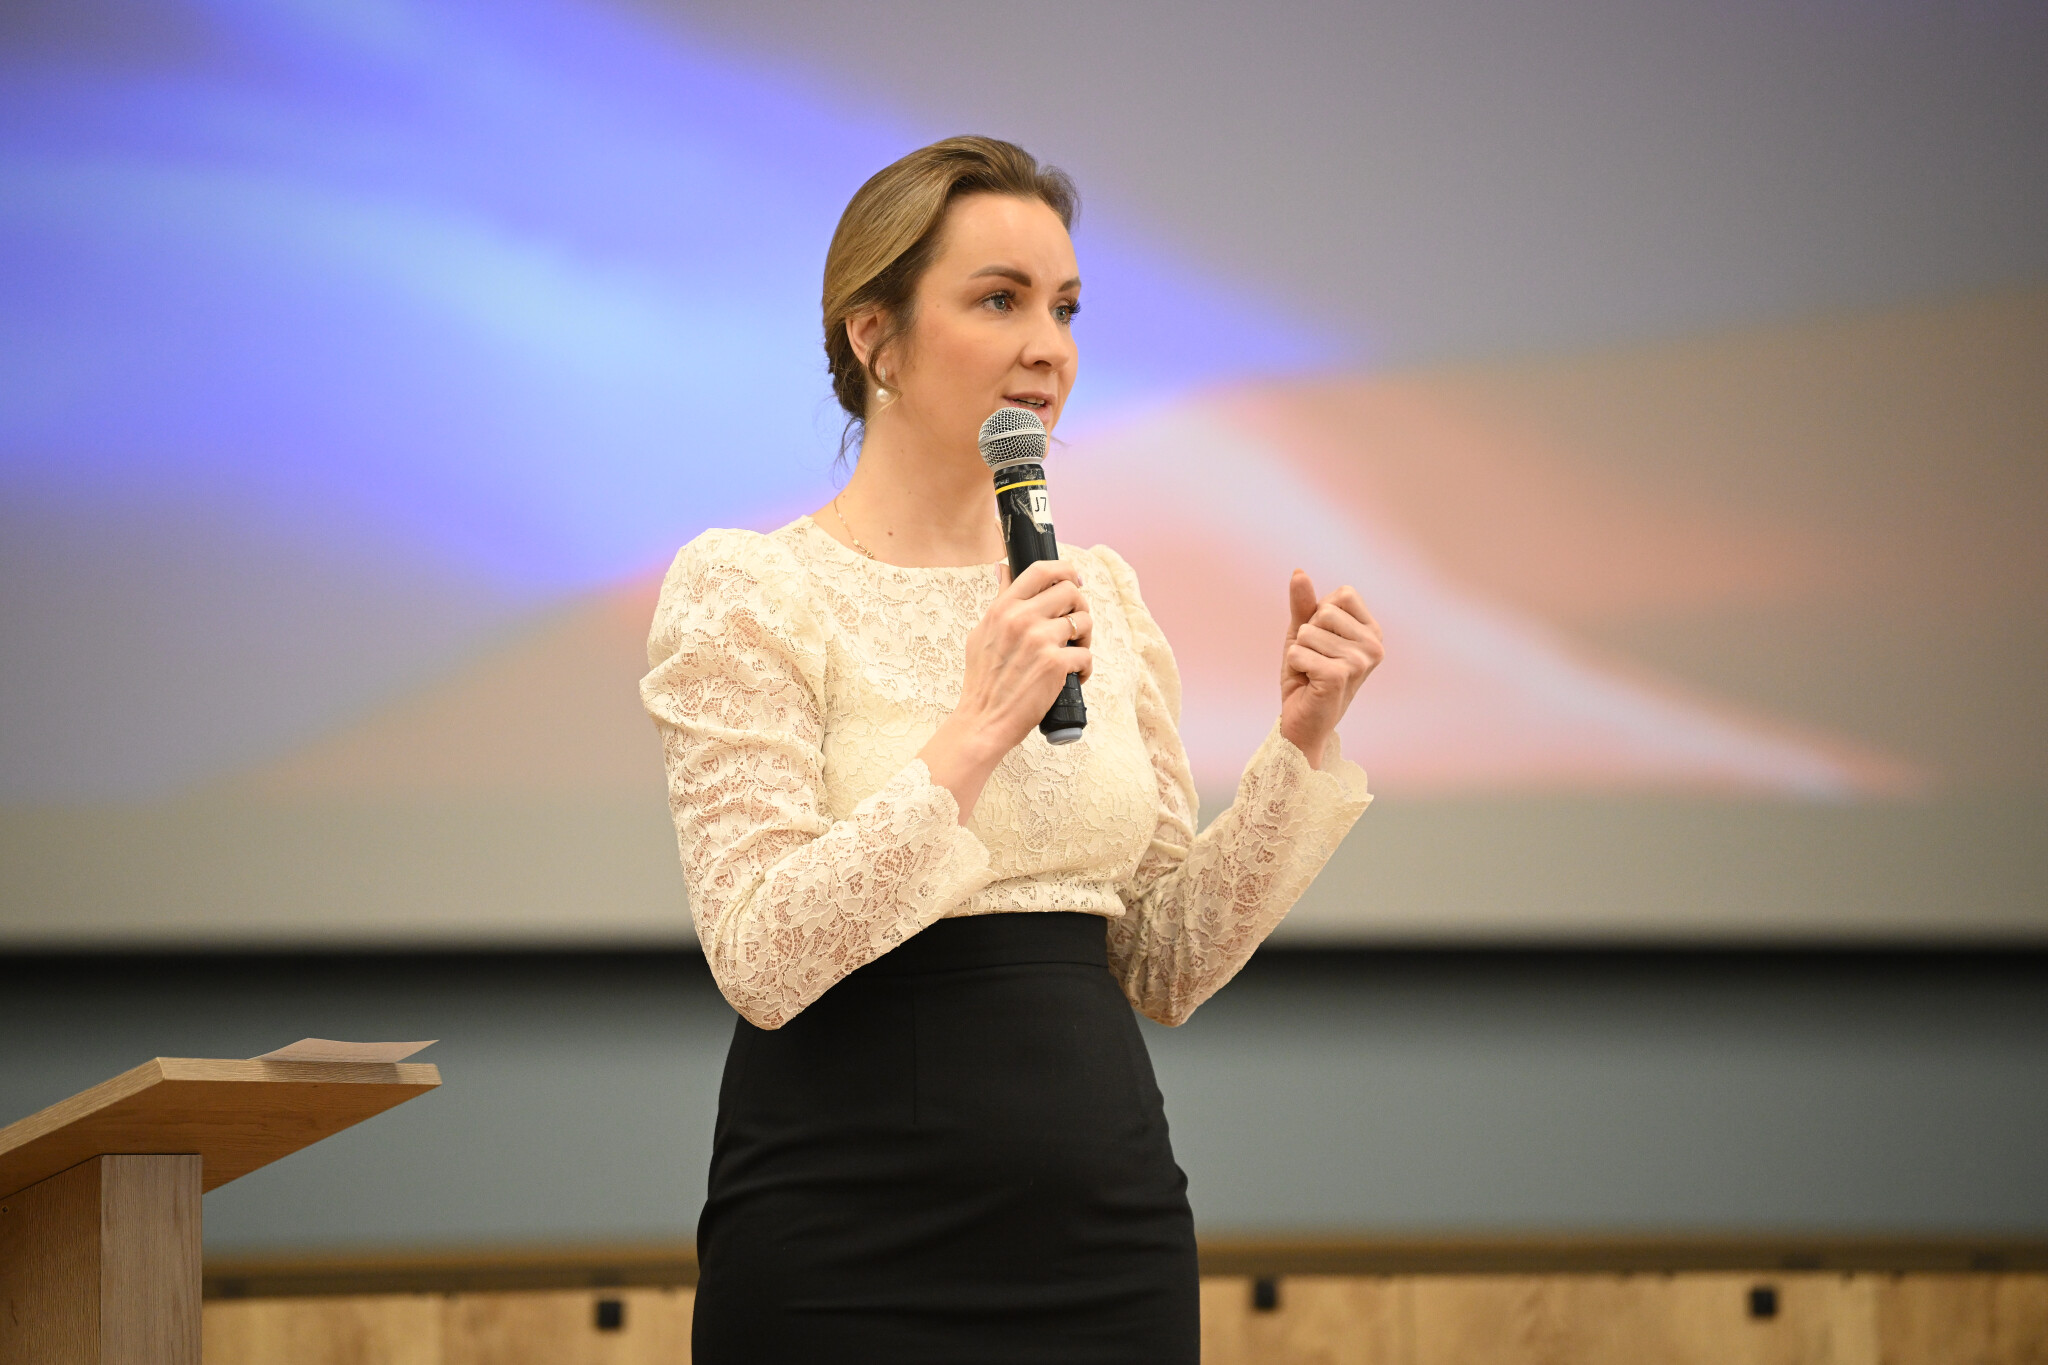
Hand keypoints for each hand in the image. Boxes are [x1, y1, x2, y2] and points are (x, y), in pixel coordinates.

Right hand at [919, 559, 1091, 820]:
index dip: (1065, 570)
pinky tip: (1074, 677)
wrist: (983, 721)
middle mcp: (1022, 618)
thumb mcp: (982, 632)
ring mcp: (1040, 640)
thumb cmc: (982, 681)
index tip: (1075, 579)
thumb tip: (1003, 569)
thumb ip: (998, 600)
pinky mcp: (1055, 664)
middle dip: (1080, 607)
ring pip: (1084, 622)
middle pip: (1070, 591)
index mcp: (1003, 608)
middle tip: (1075, 626)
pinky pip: (1086, 655)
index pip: (1040, 570)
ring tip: (1075, 653)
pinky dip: (1085, 668)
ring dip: (1085, 638)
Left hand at [1278, 569, 1380, 769]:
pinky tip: (1309, 683)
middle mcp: (1374, 646)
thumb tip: (1299, 572)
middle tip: (1314, 661)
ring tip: (1311, 673)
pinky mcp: (1340, 676)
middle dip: (1307, 635)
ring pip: (1308, 632)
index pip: (1342, 594)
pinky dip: (1295, 666)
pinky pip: (1299, 653)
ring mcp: (1360, 662)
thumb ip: (1303, 604)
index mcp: (1372, 631)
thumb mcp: (1304, 633)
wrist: (1302, 722)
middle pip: (1323, 610)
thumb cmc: (1306, 676)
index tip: (1323, 642)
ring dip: (1300, 653)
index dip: (1320, 614)